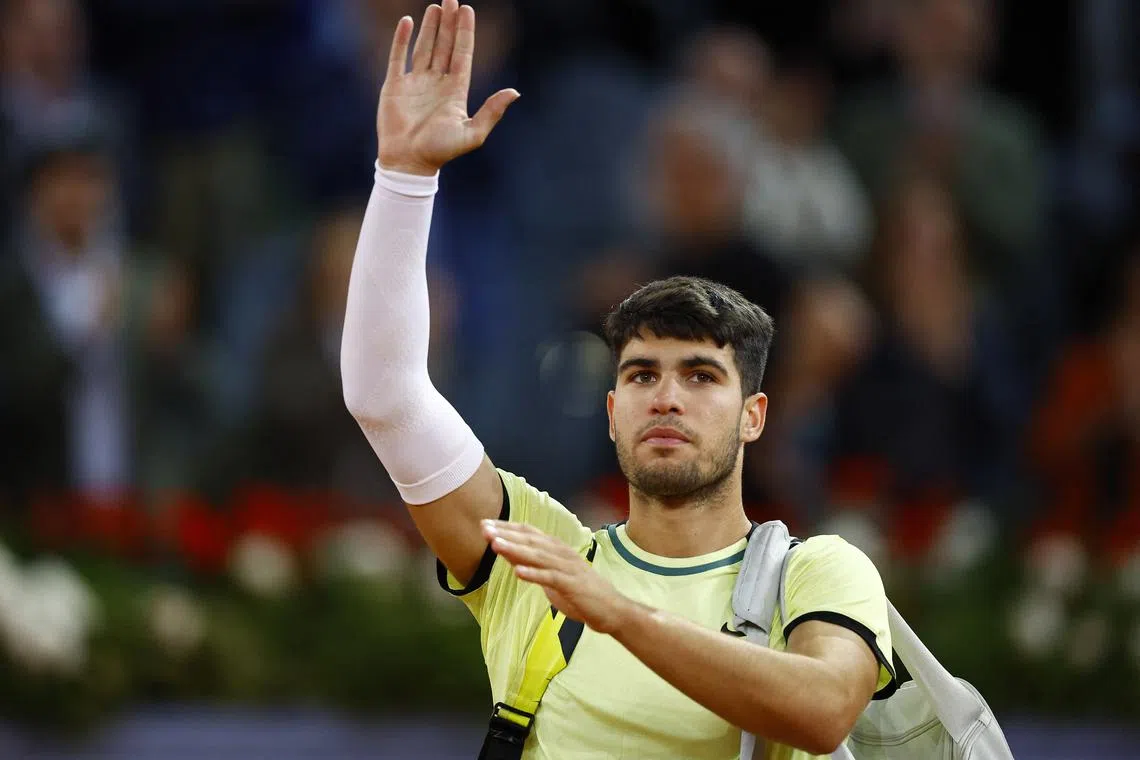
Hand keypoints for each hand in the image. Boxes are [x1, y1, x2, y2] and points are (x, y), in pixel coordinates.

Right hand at [377, 0, 519, 175]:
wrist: (408, 163)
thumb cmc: (440, 152)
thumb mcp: (472, 134)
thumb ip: (492, 112)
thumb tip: (515, 92)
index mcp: (455, 91)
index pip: (462, 55)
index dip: (465, 33)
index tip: (468, 11)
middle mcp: (437, 83)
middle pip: (445, 46)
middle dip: (449, 23)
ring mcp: (415, 83)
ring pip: (425, 47)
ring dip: (431, 28)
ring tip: (436, 7)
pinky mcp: (395, 86)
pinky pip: (398, 57)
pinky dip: (401, 39)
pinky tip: (407, 22)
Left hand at [482, 520, 633, 634]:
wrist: (611, 610)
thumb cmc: (579, 594)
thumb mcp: (550, 577)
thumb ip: (530, 563)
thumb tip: (505, 552)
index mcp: (557, 549)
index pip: (528, 533)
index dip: (506, 527)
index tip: (484, 525)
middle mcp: (562, 553)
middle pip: (530, 540)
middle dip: (506, 534)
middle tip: (484, 529)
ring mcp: (568, 568)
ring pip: (538, 556)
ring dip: (515, 549)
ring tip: (495, 545)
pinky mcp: (572, 585)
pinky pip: (550, 578)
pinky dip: (534, 574)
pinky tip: (517, 572)